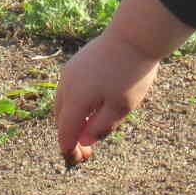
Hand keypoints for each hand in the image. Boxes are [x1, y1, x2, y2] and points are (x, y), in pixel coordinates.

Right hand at [54, 32, 162, 164]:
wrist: (135, 34)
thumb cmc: (131, 72)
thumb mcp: (121, 107)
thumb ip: (100, 126)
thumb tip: (84, 141)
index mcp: (76, 99)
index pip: (65, 131)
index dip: (70, 148)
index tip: (79, 160)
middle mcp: (67, 85)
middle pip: (60, 118)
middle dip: (70, 135)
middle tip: (87, 151)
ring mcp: (70, 72)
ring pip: (63, 103)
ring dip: (72, 119)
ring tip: (88, 130)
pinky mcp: (78, 62)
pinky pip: (69, 90)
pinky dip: (75, 104)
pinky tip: (91, 107)